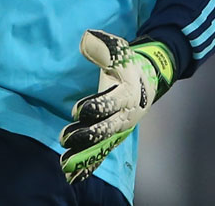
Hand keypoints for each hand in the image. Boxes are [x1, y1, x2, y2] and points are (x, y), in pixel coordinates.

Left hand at [59, 30, 174, 182]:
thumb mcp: (120, 52)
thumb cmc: (129, 65)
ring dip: (84, 155)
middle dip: (86, 136)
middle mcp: (125, 115)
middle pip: (106, 129)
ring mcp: (120, 129)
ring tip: (65, 164)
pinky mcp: (114, 138)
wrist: (149, 80)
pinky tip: (73, 176)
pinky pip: (102, 154)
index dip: (96, 108)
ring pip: (103, 145)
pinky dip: (89, 166)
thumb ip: (104, 47)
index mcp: (127, 94)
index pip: (111, 103)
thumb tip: (86, 38)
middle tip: (65, 138)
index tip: (76, 111)